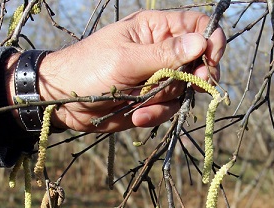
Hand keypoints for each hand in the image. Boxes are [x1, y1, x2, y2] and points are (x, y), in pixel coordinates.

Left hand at [7, 10, 225, 131]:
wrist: (62, 101)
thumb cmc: (87, 69)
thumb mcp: (126, 60)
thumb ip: (165, 54)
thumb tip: (201, 42)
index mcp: (155, 29)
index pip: (197, 25)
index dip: (211, 41)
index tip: (210, 61)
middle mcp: (161, 51)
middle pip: (199, 61)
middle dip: (196, 77)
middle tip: (194, 86)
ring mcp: (158, 76)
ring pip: (185, 89)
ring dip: (167, 101)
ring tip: (141, 106)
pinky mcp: (153, 99)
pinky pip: (171, 107)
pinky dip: (157, 114)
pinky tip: (138, 117)